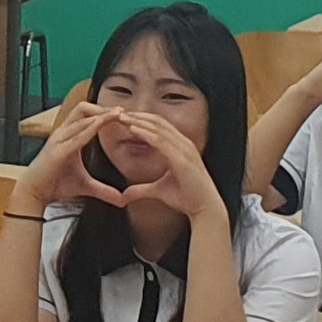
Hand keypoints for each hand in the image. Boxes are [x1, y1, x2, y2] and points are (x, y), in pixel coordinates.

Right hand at [29, 98, 120, 209]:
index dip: (105, 113)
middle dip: (103, 108)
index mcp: (68, 136)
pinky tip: (104, 124)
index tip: (125, 116)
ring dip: (101, 114)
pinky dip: (93, 127)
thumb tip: (122, 200)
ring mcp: (59, 139)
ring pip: (82, 117)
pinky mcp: (58, 150)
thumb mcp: (86, 186)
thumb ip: (104, 190)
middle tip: (124, 112)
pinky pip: (78, 134)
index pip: (87, 117)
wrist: (34, 192)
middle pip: (83, 109)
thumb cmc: (55, 184)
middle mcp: (63, 133)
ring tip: (120, 114)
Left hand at [102, 107, 221, 215]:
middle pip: (157, 122)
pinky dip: (147, 134)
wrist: (205, 209)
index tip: (122, 118)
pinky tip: (133, 129)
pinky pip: (162, 142)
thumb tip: (124, 195)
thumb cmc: (187, 198)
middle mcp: (184, 144)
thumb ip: (140, 190)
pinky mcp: (183, 160)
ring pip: (158, 129)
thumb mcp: (158, 191)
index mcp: (180, 147)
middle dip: (137, 116)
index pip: (158, 126)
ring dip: (138, 121)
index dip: (140, 120)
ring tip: (121, 117)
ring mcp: (185, 150)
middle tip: (117, 112)